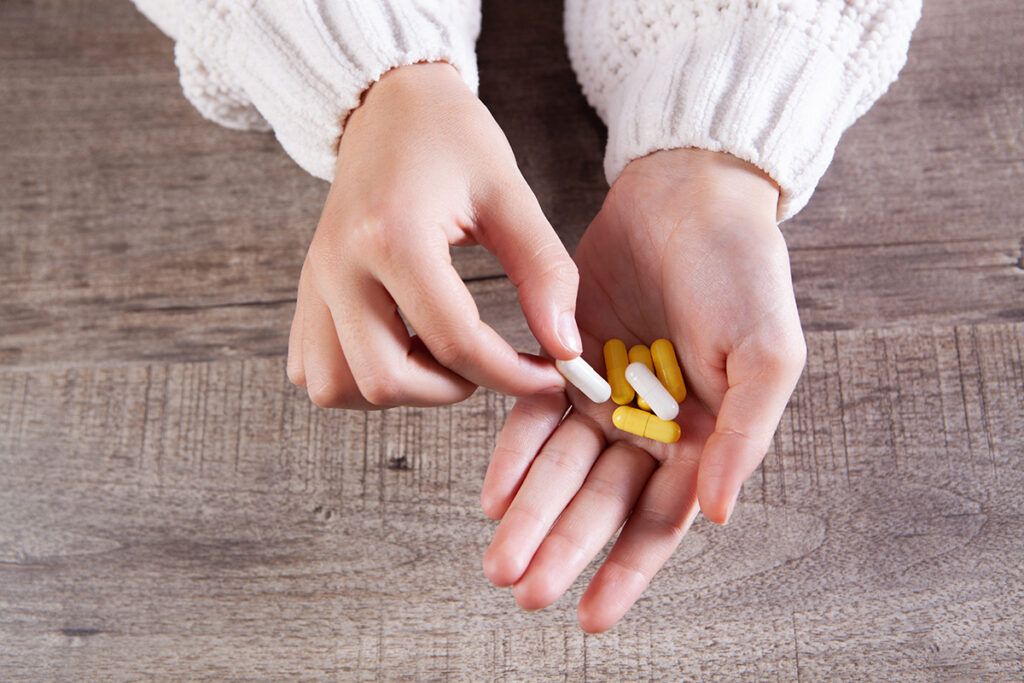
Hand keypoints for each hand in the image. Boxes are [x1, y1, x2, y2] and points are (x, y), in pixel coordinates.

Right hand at [287, 63, 580, 407]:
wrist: (388, 105)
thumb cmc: (451, 139)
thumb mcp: (509, 194)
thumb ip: (545, 272)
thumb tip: (566, 348)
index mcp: (392, 235)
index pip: (454, 340)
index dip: (513, 375)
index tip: (549, 374)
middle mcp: (340, 265)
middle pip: (386, 379)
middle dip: (451, 389)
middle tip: (488, 361)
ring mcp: (315, 281)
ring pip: (340, 387)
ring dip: (400, 390)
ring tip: (442, 355)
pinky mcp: (307, 291)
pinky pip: (316, 370)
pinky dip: (358, 380)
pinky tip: (401, 350)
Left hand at [479, 149, 806, 631]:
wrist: (691, 194)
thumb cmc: (745, 272)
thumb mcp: (766, 353)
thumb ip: (745, 436)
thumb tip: (718, 516)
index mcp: (705, 437)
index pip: (660, 521)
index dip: (626, 572)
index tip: (589, 617)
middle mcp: (651, 426)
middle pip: (601, 504)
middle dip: (562, 547)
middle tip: (522, 591)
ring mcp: (606, 394)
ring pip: (562, 469)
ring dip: (531, 513)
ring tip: (498, 556)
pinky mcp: (567, 359)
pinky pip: (535, 414)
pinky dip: (516, 450)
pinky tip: (494, 488)